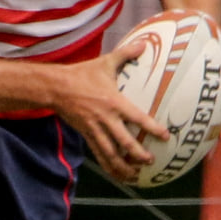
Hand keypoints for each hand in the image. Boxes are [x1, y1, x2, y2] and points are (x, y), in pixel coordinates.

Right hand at [55, 37, 169, 183]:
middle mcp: (106, 119)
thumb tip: (144, 43)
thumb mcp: (104, 62)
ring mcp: (94, 129)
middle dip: (139, 154)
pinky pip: (99, 154)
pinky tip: (118, 175)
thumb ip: (126, 54)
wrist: (55, 87)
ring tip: (135, 176)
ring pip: (111, 153)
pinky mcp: (86, 135)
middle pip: (125, 142)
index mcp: (114, 102)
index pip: (137, 118)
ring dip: (124, 166)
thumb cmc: (82, 74)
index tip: (165, 136)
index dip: (152, 128)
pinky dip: (109, 166)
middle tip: (151, 161)